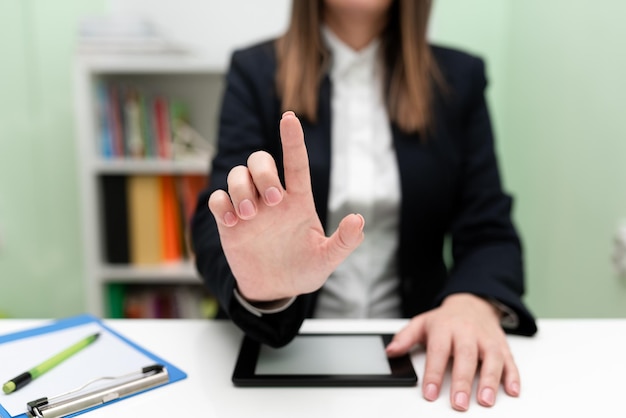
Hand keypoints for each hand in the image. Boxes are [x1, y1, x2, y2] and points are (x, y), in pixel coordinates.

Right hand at [207, 111, 364, 301]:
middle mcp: (271, 198)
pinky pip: (218, 199)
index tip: (290, 117)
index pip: (295, 163)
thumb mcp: (327, 260)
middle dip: (263, 172)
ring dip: (242, 189)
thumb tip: (359, 220)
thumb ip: (344, 242)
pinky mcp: (229, 222)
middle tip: (273, 199)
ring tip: (250, 216)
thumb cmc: (303, 270)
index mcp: (298, 201)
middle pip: (259, 160)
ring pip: (237, 175)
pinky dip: (222, 205)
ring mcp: (249, 208)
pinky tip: (233, 223)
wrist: (275, 291)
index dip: (292, 140)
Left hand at [385, 293, 518, 410]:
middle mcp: (467, 332)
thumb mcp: (422, 323)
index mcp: (445, 328)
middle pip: (466, 356)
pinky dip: (513, 376)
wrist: (472, 303)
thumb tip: (390, 351)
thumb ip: (405, 338)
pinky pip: (509, 360)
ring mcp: (486, 338)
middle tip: (459, 403)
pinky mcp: (501, 345)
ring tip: (485, 400)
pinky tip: (512, 390)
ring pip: (491, 358)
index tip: (430, 393)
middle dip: (463, 381)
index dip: (433, 373)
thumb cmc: (446, 319)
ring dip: (490, 380)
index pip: (438, 351)